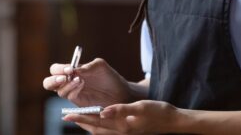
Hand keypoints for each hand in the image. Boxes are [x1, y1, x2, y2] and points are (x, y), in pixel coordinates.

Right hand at [42, 58, 131, 106]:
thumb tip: (74, 70)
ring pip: (59, 91)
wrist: (121, 93)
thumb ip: (87, 66)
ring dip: (67, 85)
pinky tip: (82, 85)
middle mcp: (69, 83)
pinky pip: (70, 97)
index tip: (69, 69)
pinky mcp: (78, 103)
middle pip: (49, 83)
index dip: (59, 69)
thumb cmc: (109, 77)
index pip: (55, 69)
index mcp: (71, 72)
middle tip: (64, 78)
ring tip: (80, 80)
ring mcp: (73, 94)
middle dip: (53, 80)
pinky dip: (73, 91)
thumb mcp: (100, 66)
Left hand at [62, 100, 178, 134]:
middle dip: (82, 122)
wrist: (173, 121)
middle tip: (68, 116)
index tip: (67, 115)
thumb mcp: (140, 107)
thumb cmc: (159, 112)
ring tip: (79, 117)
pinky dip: (100, 125)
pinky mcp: (129, 130)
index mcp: (123, 127)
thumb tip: (102, 111)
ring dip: (90, 124)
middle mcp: (122, 132)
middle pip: (96, 129)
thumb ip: (120, 110)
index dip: (81, 118)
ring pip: (102, 130)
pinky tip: (99, 117)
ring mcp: (126, 132)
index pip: (97, 122)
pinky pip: (109, 129)